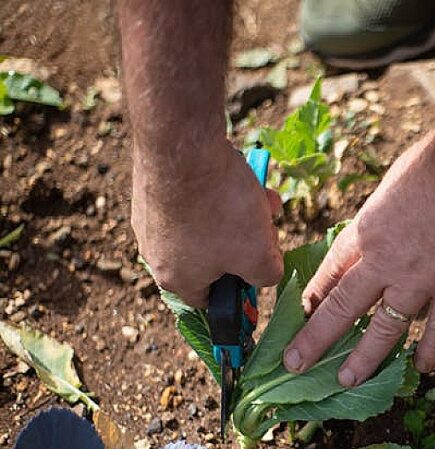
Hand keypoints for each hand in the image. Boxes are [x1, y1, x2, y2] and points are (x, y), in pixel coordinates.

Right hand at [131, 138, 283, 307]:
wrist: (182, 144)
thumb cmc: (221, 210)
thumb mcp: (259, 255)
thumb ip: (266, 276)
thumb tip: (264, 274)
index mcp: (175, 278)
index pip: (209, 300)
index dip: (239, 290)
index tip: (258, 270)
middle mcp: (153, 252)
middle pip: (213, 258)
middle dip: (246, 242)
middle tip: (267, 226)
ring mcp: (149, 216)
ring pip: (207, 224)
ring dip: (239, 213)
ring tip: (262, 197)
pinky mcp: (150, 186)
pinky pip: (193, 197)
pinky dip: (218, 191)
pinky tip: (239, 175)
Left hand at [283, 118, 434, 385]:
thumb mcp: (390, 186)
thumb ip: (381, 219)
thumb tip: (379, 238)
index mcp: (364, 232)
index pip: (329, 273)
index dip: (311, 298)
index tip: (299, 315)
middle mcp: (384, 264)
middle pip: (342, 309)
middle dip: (315, 340)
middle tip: (296, 363)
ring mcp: (421, 281)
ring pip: (385, 330)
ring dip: (364, 358)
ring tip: (347, 379)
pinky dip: (429, 351)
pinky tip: (419, 367)